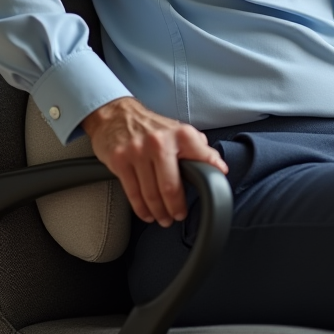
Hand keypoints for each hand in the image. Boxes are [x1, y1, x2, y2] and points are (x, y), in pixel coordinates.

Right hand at [81, 97, 227, 226]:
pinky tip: (147, 213)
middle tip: (178, 216)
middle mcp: (158, 142)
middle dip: (176, 208)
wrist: (115, 115)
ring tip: (163, 218)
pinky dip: (141, 208)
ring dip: (159, 212)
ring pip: (151, 193)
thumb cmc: (150, 126)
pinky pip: (133, 192)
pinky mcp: (120, 161)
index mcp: (179, 134)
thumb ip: (198, 148)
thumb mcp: (178, 130)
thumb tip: (218, 166)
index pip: (200, 162)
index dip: (207, 181)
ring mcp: (137, 152)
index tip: (209, 196)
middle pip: (170, 187)